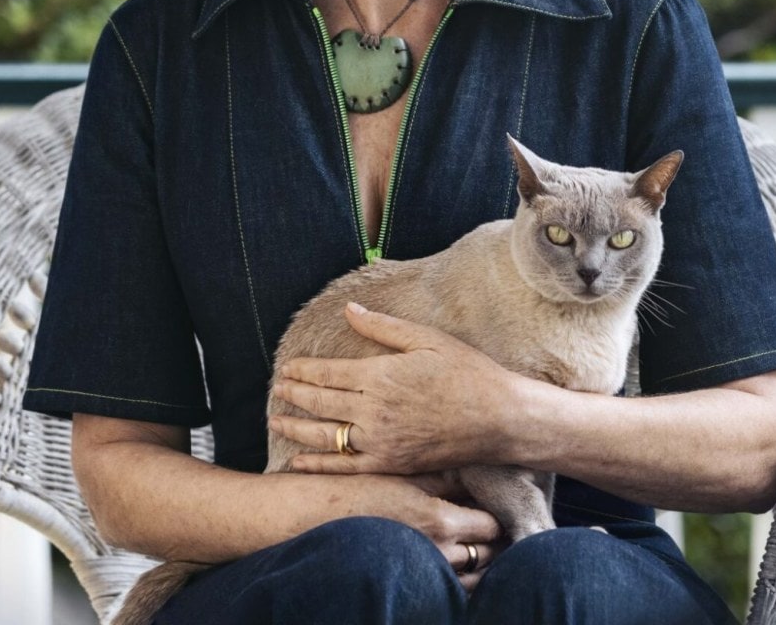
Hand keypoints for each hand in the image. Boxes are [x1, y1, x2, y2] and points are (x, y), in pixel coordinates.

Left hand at [269, 303, 520, 475]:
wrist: (499, 419)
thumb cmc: (468, 373)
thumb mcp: (427, 339)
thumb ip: (383, 327)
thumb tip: (348, 309)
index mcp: (381, 375)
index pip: (328, 373)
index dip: (303, 371)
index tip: (287, 368)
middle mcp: (374, 410)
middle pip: (321, 402)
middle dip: (294, 395)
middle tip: (277, 389)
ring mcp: (380, 441)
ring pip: (325, 435)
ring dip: (297, 427)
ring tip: (276, 421)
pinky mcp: (390, 464)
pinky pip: (345, 467)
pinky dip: (318, 466)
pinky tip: (300, 462)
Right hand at [374, 473, 498, 591]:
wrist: (321, 519)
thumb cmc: (364, 491)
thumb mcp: (410, 477)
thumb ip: (450, 480)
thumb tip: (481, 477)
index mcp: (442, 522)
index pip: (492, 526)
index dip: (498, 515)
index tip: (498, 506)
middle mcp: (439, 554)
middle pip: (487, 554)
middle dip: (494, 540)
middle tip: (494, 523)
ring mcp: (426, 574)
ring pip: (473, 578)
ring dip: (481, 563)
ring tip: (480, 545)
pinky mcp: (414, 585)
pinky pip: (451, 589)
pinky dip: (461, 577)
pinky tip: (456, 561)